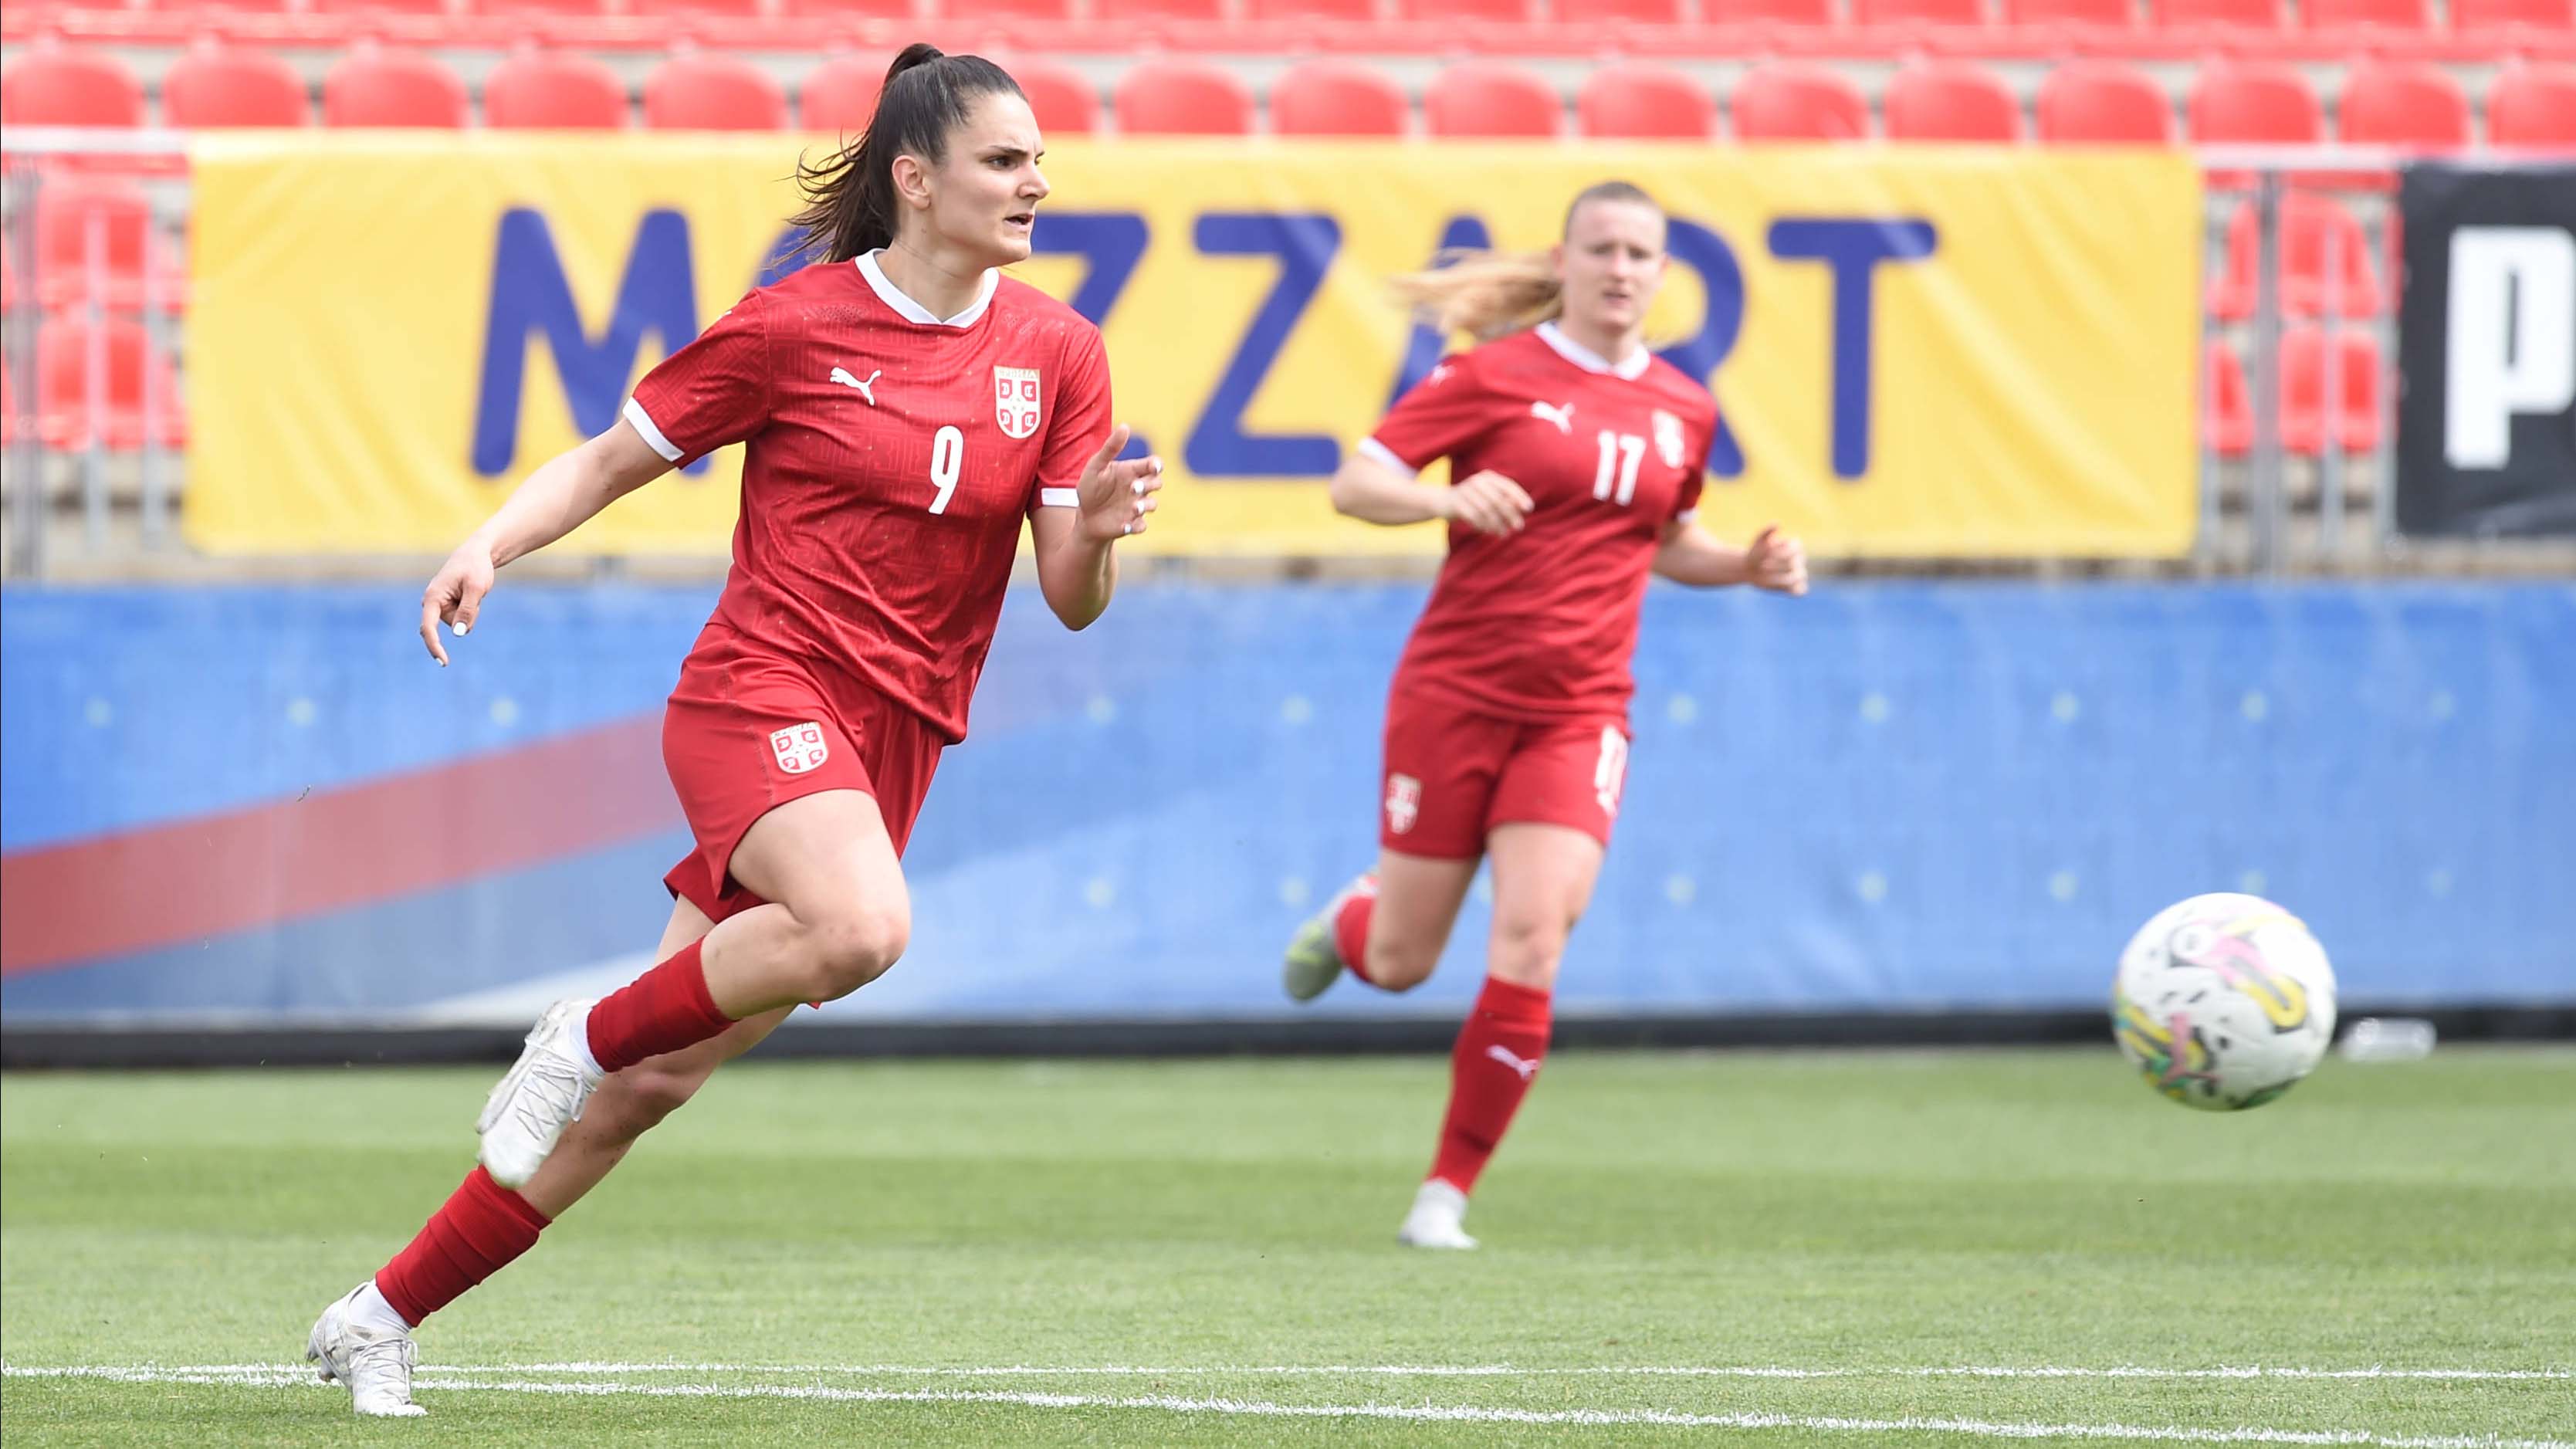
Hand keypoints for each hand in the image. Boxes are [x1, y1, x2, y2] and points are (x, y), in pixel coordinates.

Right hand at [419, 538, 496, 665]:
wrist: (476, 554)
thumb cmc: (475, 568)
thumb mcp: (476, 588)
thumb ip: (468, 611)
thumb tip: (459, 633)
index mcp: (433, 597)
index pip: (429, 627)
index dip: (435, 646)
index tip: (443, 661)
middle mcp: (432, 603)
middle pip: (452, 625)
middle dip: (468, 617)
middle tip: (476, 595)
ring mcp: (439, 605)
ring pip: (459, 623)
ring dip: (471, 612)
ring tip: (472, 591)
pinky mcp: (447, 606)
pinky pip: (462, 618)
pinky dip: (471, 610)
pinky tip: (470, 594)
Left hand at [1075, 423, 1164, 542]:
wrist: (1084, 517)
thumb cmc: (1091, 488)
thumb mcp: (1096, 466)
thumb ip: (1111, 448)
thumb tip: (1125, 426)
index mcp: (1132, 472)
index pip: (1153, 465)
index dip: (1157, 465)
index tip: (1154, 467)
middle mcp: (1138, 489)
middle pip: (1157, 483)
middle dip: (1150, 485)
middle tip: (1133, 488)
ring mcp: (1136, 507)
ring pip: (1152, 504)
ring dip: (1145, 506)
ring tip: (1134, 508)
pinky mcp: (1132, 524)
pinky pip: (1141, 526)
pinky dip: (1136, 526)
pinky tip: (1125, 526)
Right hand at [1440, 470, 1533, 535]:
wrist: (1443, 501)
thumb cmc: (1472, 500)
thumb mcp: (1488, 495)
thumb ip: (1505, 500)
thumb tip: (1524, 509)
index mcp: (1488, 477)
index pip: (1508, 486)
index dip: (1519, 497)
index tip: (1529, 509)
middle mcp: (1477, 482)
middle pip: (1498, 499)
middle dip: (1510, 514)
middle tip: (1519, 527)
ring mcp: (1465, 491)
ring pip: (1486, 510)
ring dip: (1497, 524)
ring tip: (1504, 534)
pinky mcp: (1456, 503)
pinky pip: (1473, 517)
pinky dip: (1483, 526)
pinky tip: (1488, 531)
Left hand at [1743, 523, 1807, 595]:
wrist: (1751, 569)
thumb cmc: (1756, 553)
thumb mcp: (1758, 541)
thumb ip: (1766, 532)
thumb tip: (1777, 524)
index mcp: (1795, 546)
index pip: (1795, 549)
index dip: (1780, 553)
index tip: (1765, 556)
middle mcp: (1799, 559)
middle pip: (1794, 563)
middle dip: (1776, 566)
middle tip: (1761, 566)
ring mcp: (1798, 573)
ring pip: (1798, 577)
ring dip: (1780, 579)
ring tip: (1765, 579)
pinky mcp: (1794, 586)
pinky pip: (1800, 591)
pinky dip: (1794, 591)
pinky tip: (1780, 589)